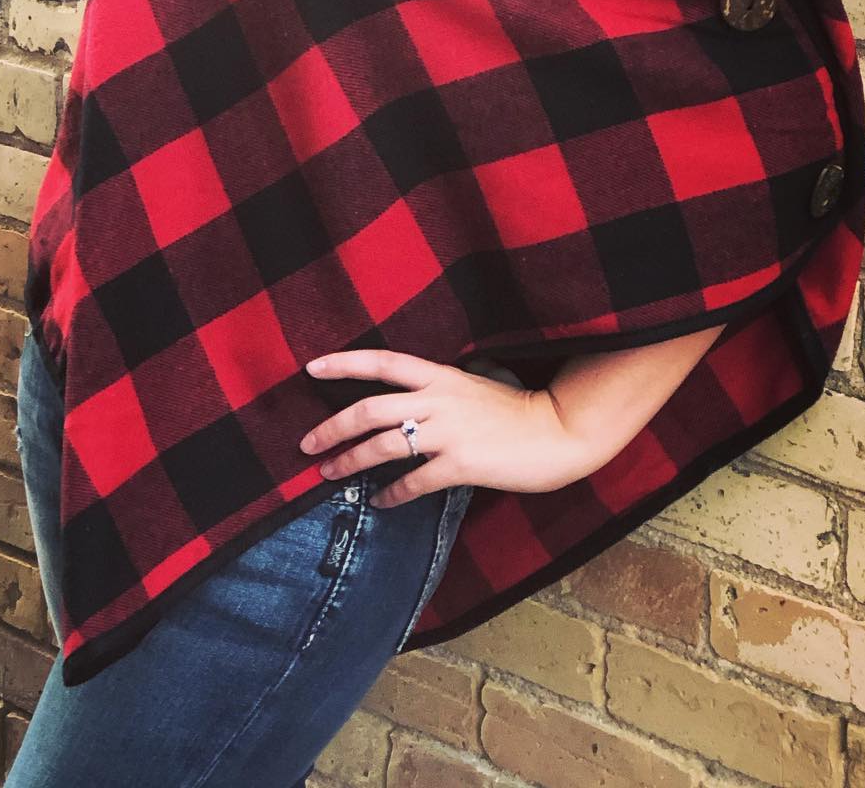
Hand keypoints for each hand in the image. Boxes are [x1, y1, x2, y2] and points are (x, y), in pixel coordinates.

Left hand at [299, 348, 593, 508]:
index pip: (381, 362)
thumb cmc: (515, 410)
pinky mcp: (461, 464)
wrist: (557, 430)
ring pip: (382, 445)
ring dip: (350, 462)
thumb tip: (404, 404)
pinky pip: (414, 482)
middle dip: (332, 427)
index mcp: (439, 375)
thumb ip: (437, 392)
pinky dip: (392, 494)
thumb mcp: (471, 386)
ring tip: (329, 474)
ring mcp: (448, 432)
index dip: (343, 363)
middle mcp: (437, 399)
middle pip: (369, 408)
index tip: (311, 367)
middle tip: (306, 444)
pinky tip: (381, 502)